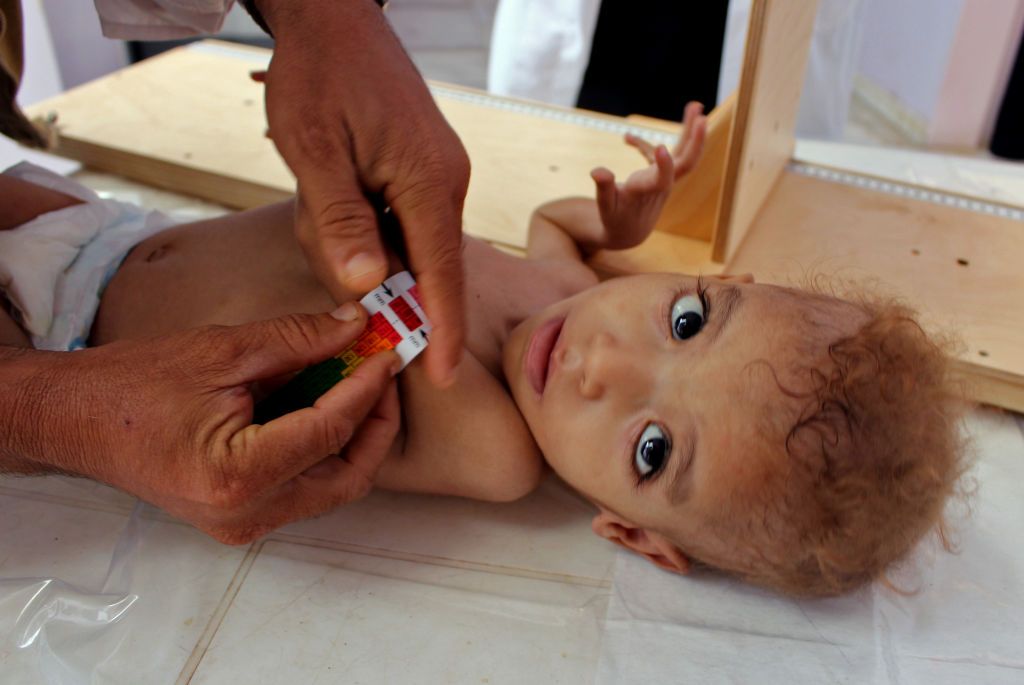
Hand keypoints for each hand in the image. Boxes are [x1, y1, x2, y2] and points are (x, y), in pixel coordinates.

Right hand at [16, 306, 399, 543]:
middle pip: (347, 476)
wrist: (77, 420)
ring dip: (355, 438)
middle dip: (376, 424)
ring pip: (331, 488)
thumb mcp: (223, 349)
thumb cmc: (135, 384)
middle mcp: (246, 513)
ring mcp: (244, 524)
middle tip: (383, 376)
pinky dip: (326, 450)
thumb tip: (356, 326)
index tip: (387, 353)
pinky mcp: (241, 518)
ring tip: (360, 386)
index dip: (368, 388)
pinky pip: (305, 489)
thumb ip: (298, 339)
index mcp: (238, 475)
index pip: (331, 431)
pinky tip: (328, 406)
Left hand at [255, 0, 468, 387]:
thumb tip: (369, 287)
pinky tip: (332, 185)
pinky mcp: (422, 170)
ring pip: (401, 241)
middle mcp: (445, 182)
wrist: (333, 19)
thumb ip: (340, 222)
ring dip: (353, 233)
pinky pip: (397, 218)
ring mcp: (437, 175)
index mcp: (428, 181)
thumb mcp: (314, 150)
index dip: (442, 329)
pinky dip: (361, 219)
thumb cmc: (321, 76)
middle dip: (365, 263)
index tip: (442, 377)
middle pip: (416, 261)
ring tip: (318, 184)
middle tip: (316, 211)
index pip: (442, 272)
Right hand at [590, 101, 706, 248]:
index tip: (660, 146)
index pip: (661, 179)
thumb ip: (604, 188)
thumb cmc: (615, 219)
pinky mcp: (658, 175)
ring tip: (695, 105)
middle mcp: (660, 184)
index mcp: (646, 192)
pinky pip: (658, 154)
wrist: (629, 233)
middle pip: (685, 162)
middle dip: (695, 140)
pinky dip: (644, 145)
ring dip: (689, 130)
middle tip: (701, 115)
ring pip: (682, 153)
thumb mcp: (605, 207)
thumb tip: (597, 171)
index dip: (663, 165)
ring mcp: (663, 178)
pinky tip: (627, 138)